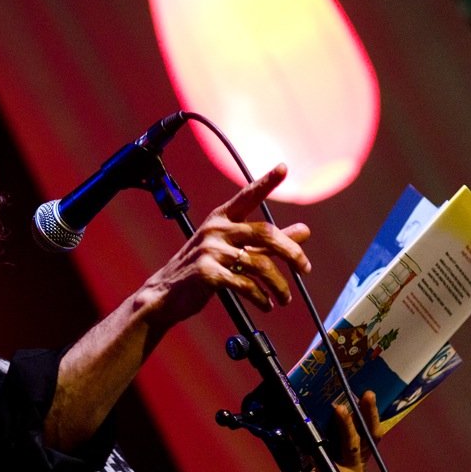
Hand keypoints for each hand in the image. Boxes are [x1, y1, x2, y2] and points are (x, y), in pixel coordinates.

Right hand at [144, 164, 311, 327]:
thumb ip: (267, 241)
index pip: (248, 196)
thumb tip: (305, 231)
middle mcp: (216, 230)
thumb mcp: (233, 250)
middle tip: (305, 268)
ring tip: (284, 298)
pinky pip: (245, 285)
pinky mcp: (207, 273)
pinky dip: (261, 297)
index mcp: (221, 219)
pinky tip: (266, 304)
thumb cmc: (200, 269)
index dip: (266, 182)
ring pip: (260, 264)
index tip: (284, 167)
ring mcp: (210, 251)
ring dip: (278, 285)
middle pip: (266, 233)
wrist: (165, 294)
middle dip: (291, 252)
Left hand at [275, 391, 381, 471]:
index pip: (355, 431)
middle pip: (366, 433)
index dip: (357, 412)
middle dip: (368, 411)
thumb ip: (301, 438)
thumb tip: (297, 413)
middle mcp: (350, 464)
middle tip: (367, 391)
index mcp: (340, 458)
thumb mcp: (296, 456)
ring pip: (361, 439)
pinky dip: (345, 429)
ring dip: (357, 417)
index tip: (353, 391)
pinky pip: (348, 449)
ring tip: (354, 398)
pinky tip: (339, 413)